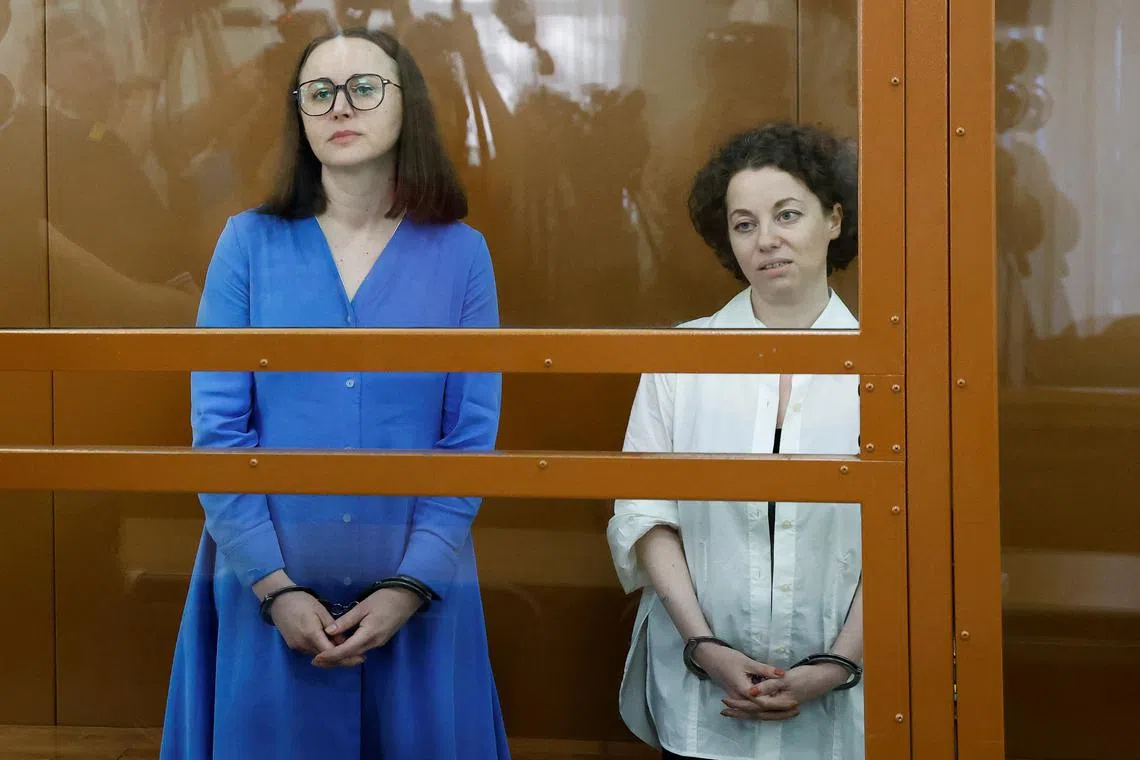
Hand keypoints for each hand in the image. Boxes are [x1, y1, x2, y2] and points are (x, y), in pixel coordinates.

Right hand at [266, 590, 357, 660]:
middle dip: (343, 660)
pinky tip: (334, 649)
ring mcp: (297, 647)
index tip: (360, 656)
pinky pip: (312, 653)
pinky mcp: (294, 647)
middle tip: (360, 658)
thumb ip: (333, 627)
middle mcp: (303, 645)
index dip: (346, 656)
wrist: (279, 602)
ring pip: (319, 657)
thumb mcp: (321, 610)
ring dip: (334, 658)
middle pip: (326, 658)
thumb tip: (345, 641)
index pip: (331, 652)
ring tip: (351, 654)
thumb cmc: (302, 601)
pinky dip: (324, 654)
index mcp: (311, 634)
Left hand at [310, 587, 423, 668]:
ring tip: (324, 656)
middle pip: (350, 656)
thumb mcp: (363, 606)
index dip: (330, 656)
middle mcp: (373, 643)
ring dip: (340, 657)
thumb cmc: (385, 599)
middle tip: (315, 661)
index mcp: (368, 635)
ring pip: (356, 654)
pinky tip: (341, 647)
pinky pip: (362, 649)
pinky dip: (349, 651)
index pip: (345, 650)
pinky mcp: (380, 639)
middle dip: (332, 660)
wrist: (408, 598)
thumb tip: (328, 632)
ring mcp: (378, 642)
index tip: (315, 659)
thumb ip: (346, 621)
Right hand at [692, 644, 796, 720]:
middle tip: (796, 710)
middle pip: (762, 711)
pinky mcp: (736, 698)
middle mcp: (740, 699)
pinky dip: (762, 709)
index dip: (781, 704)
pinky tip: (773, 710)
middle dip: (780, 712)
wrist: (709, 658)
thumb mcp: (748, 662)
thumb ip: (765, 670)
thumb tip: (783, 674)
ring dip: (772, 712)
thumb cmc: (728, 658)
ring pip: (757, 712)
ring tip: (788, 711)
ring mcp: (737, 700)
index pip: (766, 703)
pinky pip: (751, 708)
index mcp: (744, 691)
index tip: (795, 704)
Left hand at [724, 663, 849, 719]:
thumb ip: (768, 686)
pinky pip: (766, 709)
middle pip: (756, 712)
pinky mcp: (785, 701)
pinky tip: (749, 706)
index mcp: (780, 703)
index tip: (725, 702)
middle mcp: (781, 707)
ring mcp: (783, 705)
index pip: (755, 707)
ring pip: (760, 712)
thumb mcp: (786, 679)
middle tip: (723, 710)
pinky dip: (755, 709)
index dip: (740, 705)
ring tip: (731, 711)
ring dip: (746, 712)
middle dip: (739, 712)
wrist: (826, 675)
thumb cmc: (806, 676)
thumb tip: (751, 692)